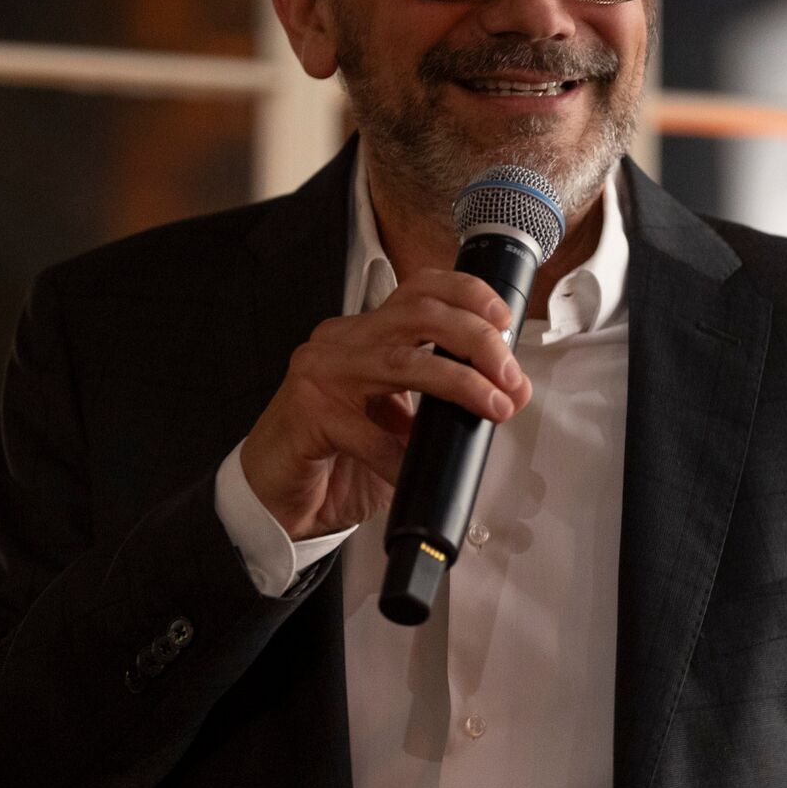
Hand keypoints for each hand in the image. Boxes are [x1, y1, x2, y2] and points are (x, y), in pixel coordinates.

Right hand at [239, 269, 532, 540]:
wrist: (276, 499)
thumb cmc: (337, 457)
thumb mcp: (396, 418)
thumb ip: (435, 399)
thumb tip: (501, 394)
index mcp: (364, 333)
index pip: (419, 289)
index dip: (467, 294)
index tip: (505, 318)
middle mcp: (340, 341)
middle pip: (419, 314)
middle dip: (477, 339)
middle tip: (510, 377)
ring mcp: (319, 374)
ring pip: (402, 362)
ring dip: (459, 382)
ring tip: (493, 406)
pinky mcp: (306, 415)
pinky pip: (369, 433)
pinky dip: (401, 453)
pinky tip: (416, 468)